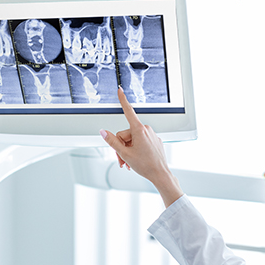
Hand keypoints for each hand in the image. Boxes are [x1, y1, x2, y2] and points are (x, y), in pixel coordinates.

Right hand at [100, 88, 183, 206]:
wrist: (160, 174)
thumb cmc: (146, 165)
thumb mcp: (125, 153)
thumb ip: (112, 141)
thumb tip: (103, 132)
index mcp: (139, 130)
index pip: (128, 111)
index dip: (122, 100)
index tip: (120, 90)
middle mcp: (146, 129)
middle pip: (125, 134)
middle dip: (121, 147)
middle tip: (121, 159)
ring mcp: (151, 135)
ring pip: (132, 140)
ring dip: (127, 150)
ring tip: (127, 163)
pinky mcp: (154, 141)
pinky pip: (141, 142)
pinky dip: (135, 151)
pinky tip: (136, 161)